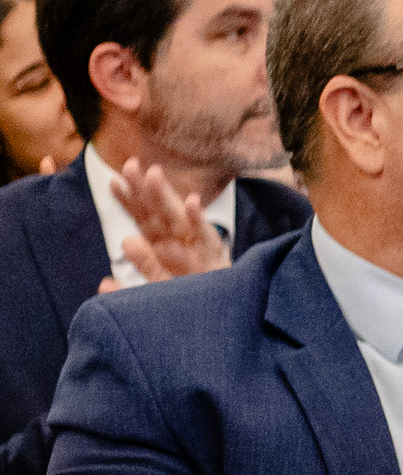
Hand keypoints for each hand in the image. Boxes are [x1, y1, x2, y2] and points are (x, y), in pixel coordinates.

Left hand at [104, 157, 225, 287]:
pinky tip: (191, 202)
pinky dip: (197, 219)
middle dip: (142, 189)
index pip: (143, 220)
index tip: (113, 182)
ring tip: (153, 174)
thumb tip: (104, 283)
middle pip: (157, 212)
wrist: (227, 308)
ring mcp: (196, 245)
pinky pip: (205, 235)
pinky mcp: (214, 254)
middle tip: (130, 166)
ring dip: (165, 196)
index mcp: (164, 246)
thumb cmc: (194, 297)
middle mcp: (178, 241)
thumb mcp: (160, 290)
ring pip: (177, 217)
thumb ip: (135, 284)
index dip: (128, 202)